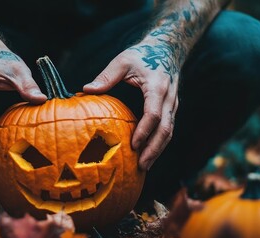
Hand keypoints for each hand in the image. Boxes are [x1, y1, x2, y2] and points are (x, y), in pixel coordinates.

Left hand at [83, 42, 178, 170]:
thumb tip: (85, 90)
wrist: (167, 49)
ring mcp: (173, 104)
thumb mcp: (123, 61)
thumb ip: (106, 76)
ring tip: (144, 166)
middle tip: (141, 166)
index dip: (144, 131)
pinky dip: (159, 143)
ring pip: (169, 131)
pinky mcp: (172, 108)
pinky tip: (148, 154)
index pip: (154, 113)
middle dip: (154, 149)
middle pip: (166, 129)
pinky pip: (168, 129)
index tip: (133, 145)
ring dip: (158, 150)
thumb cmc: (142, 54)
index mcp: (157, 86)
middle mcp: (169, 98)